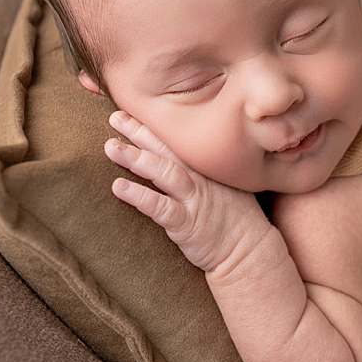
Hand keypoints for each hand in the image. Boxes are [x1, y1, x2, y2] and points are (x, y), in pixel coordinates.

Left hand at [103, 110, 269, 273]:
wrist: (251, 250)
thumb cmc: (238, 218)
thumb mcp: (227, 185)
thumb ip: (204, 171)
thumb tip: (182, 159)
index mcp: (206, 168)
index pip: (176, 141)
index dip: (153, 126)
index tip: (130, 112)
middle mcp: (199, 178)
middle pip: (166, 150)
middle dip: (140, 132)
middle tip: (115, 118)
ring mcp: (193, 200)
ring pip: (162, 172)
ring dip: (136, 158)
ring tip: (111, 147)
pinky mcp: (186, 224)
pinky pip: (160, 207)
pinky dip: (139, 196)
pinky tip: (117, 187)